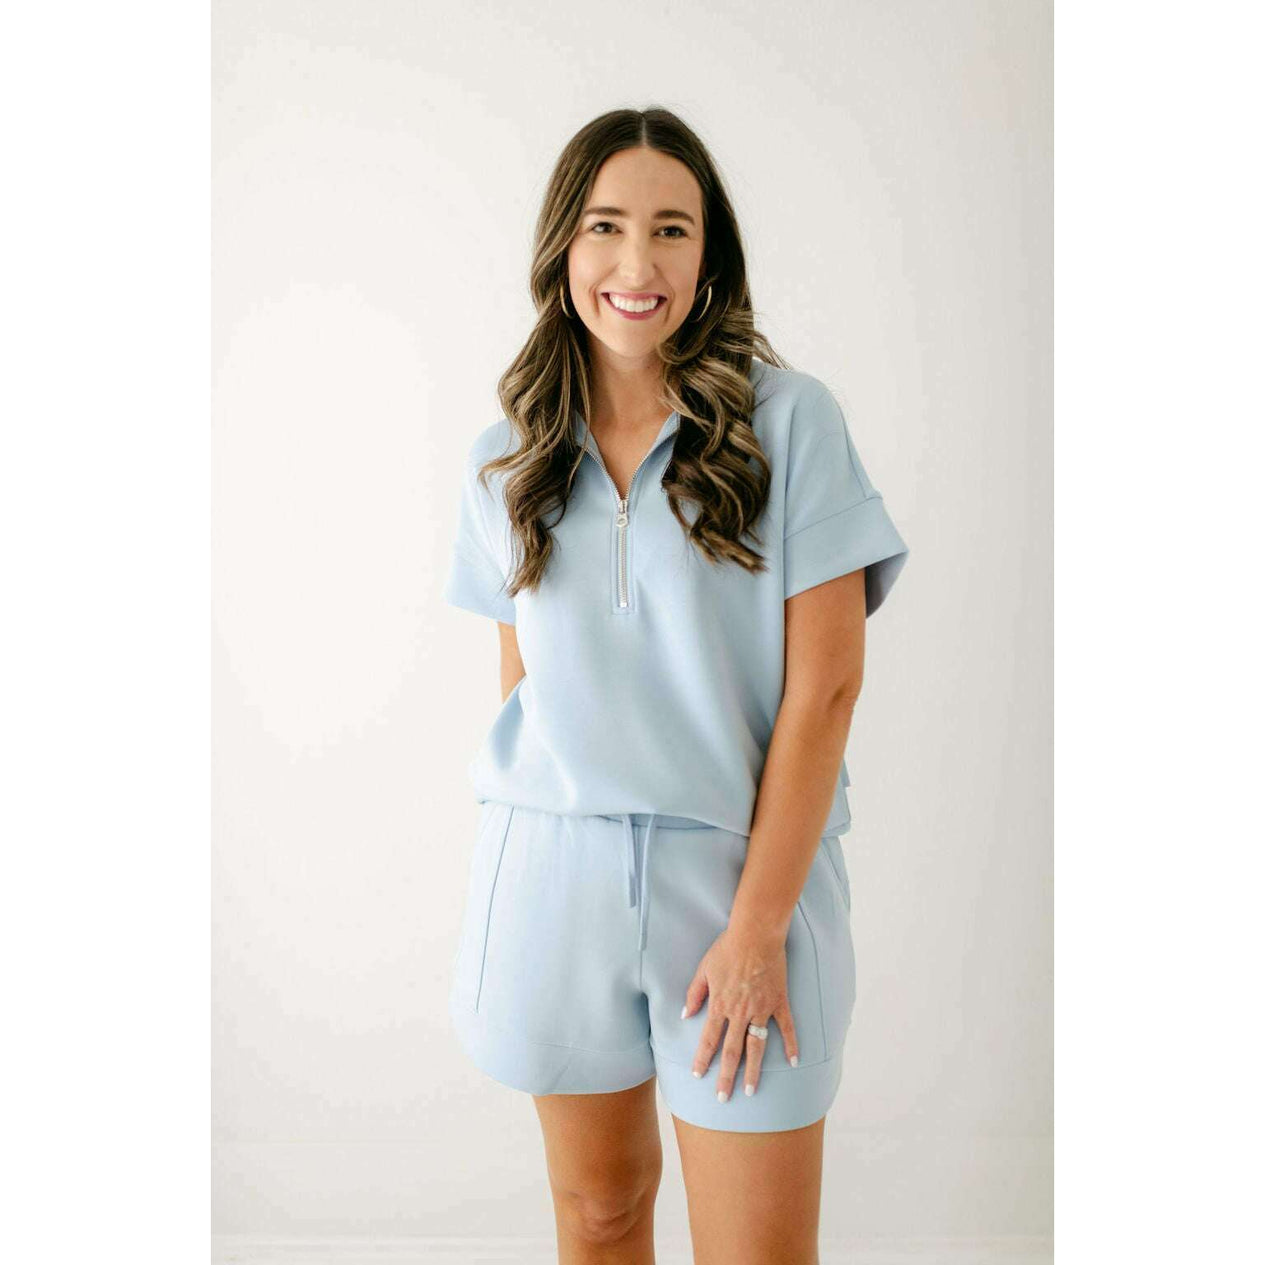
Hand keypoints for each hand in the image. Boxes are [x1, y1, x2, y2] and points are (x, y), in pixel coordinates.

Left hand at [681, 924, 799, 1101]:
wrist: (755, 934)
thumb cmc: (727, 948)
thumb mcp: (704, 969)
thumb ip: (694, 994)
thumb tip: (686, 1015)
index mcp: (720, 1005)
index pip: (709, 1039)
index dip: (703, 1059)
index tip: (698, 1076)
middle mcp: (740, 1012)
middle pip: (732, 1051)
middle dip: (726, 1076)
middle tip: (723, 1098)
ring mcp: (761, 1009)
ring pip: (756, 1046)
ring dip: (753, 1071)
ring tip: (750, 1090)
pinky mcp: (778, 1002)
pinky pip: (786, 1027)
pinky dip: (791, 1045)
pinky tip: (794, 1061)